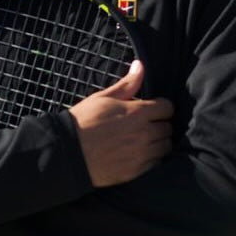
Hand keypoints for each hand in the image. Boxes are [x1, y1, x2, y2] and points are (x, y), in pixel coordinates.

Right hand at [68, 60, 173, 186]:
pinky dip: (151, 158)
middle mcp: (144, 133)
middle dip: (159, 124)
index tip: (152, 109)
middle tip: (145, 125)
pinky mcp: (136, 171)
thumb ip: (127, 84)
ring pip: (165, 146)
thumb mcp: (103, 98)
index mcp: (138, 113)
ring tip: (143, 140)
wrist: (67, 152)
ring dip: (158, 142)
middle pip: (168, 127)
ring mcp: (141, 154)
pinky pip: (156, 163)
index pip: (167, 108)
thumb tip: (139, 65)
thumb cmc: (83, 121)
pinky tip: (138, 154)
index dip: (160, 107)